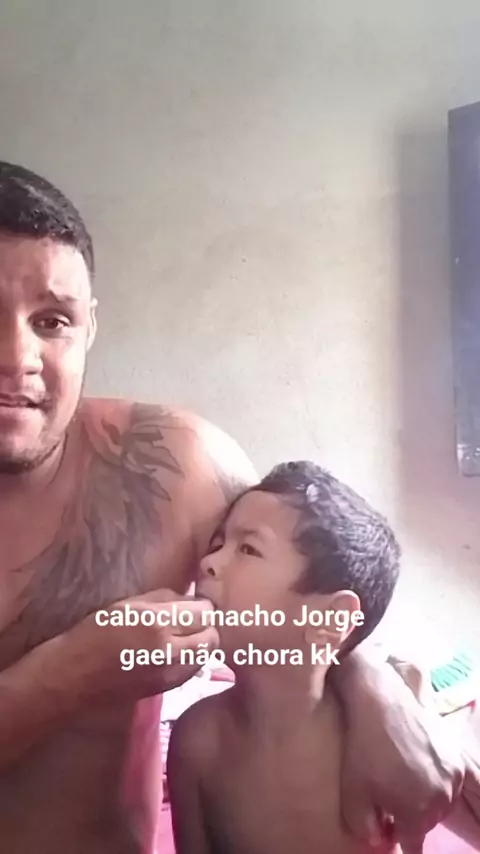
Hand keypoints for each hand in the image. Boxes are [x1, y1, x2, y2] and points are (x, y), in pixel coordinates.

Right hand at [65, 589, 218, 702]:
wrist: (74, 676)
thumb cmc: (95, 632)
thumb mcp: (128, 605)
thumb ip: (164, 599)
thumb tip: (190, 598)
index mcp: (157, 623)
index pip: (204, 611)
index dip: (201, 605)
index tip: (192, 604)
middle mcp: (169, 650)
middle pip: (212, 636)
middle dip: (206, 625)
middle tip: (192, 621)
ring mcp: (170, 674)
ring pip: (206, 655)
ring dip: (201, 643)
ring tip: (185, 636)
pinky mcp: (167, 689)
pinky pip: (193, 670)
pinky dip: (192, 659)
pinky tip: (175, 653)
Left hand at [335, 650, 463, 846]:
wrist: (381, 702)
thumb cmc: (363, 748)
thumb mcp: (353, 794)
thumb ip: (365, 829)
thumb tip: (380, 840)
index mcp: (418, 814)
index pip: (414, 845)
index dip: (401, 840)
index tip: (392, 831)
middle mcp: (442, 799)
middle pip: (428, 822)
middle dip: (411, 817)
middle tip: (390, 800)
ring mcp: (453, 776)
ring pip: (441, 802)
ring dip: (426, 799)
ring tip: (403, 780)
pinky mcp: (457, 755)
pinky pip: (454, 780)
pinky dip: (439, 781)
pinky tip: (420, 769)